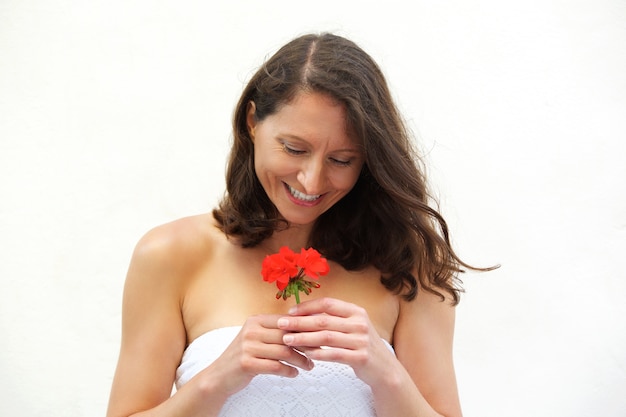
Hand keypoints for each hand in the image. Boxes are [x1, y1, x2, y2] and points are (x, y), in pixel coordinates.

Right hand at [205, 314, 313, 395]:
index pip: (286, 322)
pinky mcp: (247, 363)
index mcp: (256, 320)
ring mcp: (248, 346)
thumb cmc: (244, 356)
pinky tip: (294, 373)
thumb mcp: (257, 338)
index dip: (303, 329)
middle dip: (305, 345)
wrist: (219, 375)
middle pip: (287, 336)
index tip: (317, 337)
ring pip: (284, 352)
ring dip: (300, 360)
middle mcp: (251, 330)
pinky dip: (288, 371)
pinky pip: (275, 366)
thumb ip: (275, 332)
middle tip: (317, 353)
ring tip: (308, 366)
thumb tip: (305, 328)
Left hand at [276, 297, 396, 385]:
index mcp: (356, 311)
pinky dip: (317, 353)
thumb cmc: (362, 345)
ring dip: (304, 338)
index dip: (307, 306)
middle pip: (324, 320)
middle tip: (282, 324)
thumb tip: (303, 313)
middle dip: (300, 322)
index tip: (290, 312)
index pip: (328, 303)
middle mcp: (360, 323)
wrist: (385, 369)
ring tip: (287, 339)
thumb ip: (334, 319)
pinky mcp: (361, 358)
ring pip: (326, 337)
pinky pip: (333, 354)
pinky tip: (304, 353)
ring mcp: (361, 341)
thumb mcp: (353, 326)